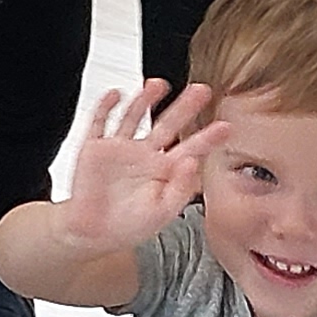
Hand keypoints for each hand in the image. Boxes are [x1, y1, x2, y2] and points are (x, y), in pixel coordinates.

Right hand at [51, 79, 217, 251]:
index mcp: (164, 171)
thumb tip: (193, 163)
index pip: (190, 148)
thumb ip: (180, 188)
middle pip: (168, 124)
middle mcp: (144, 155)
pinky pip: (100, 122)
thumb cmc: (128, 226)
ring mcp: (120, 149)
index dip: (208, 138)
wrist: (91, 232)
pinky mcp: (95, 148)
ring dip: (146, 100)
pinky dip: (106, 107)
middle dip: (185, 107)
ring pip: (135, 117)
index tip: (226, 127)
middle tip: (202, 90)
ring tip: (159, 84)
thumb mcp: (162, 212)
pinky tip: (115, 94)